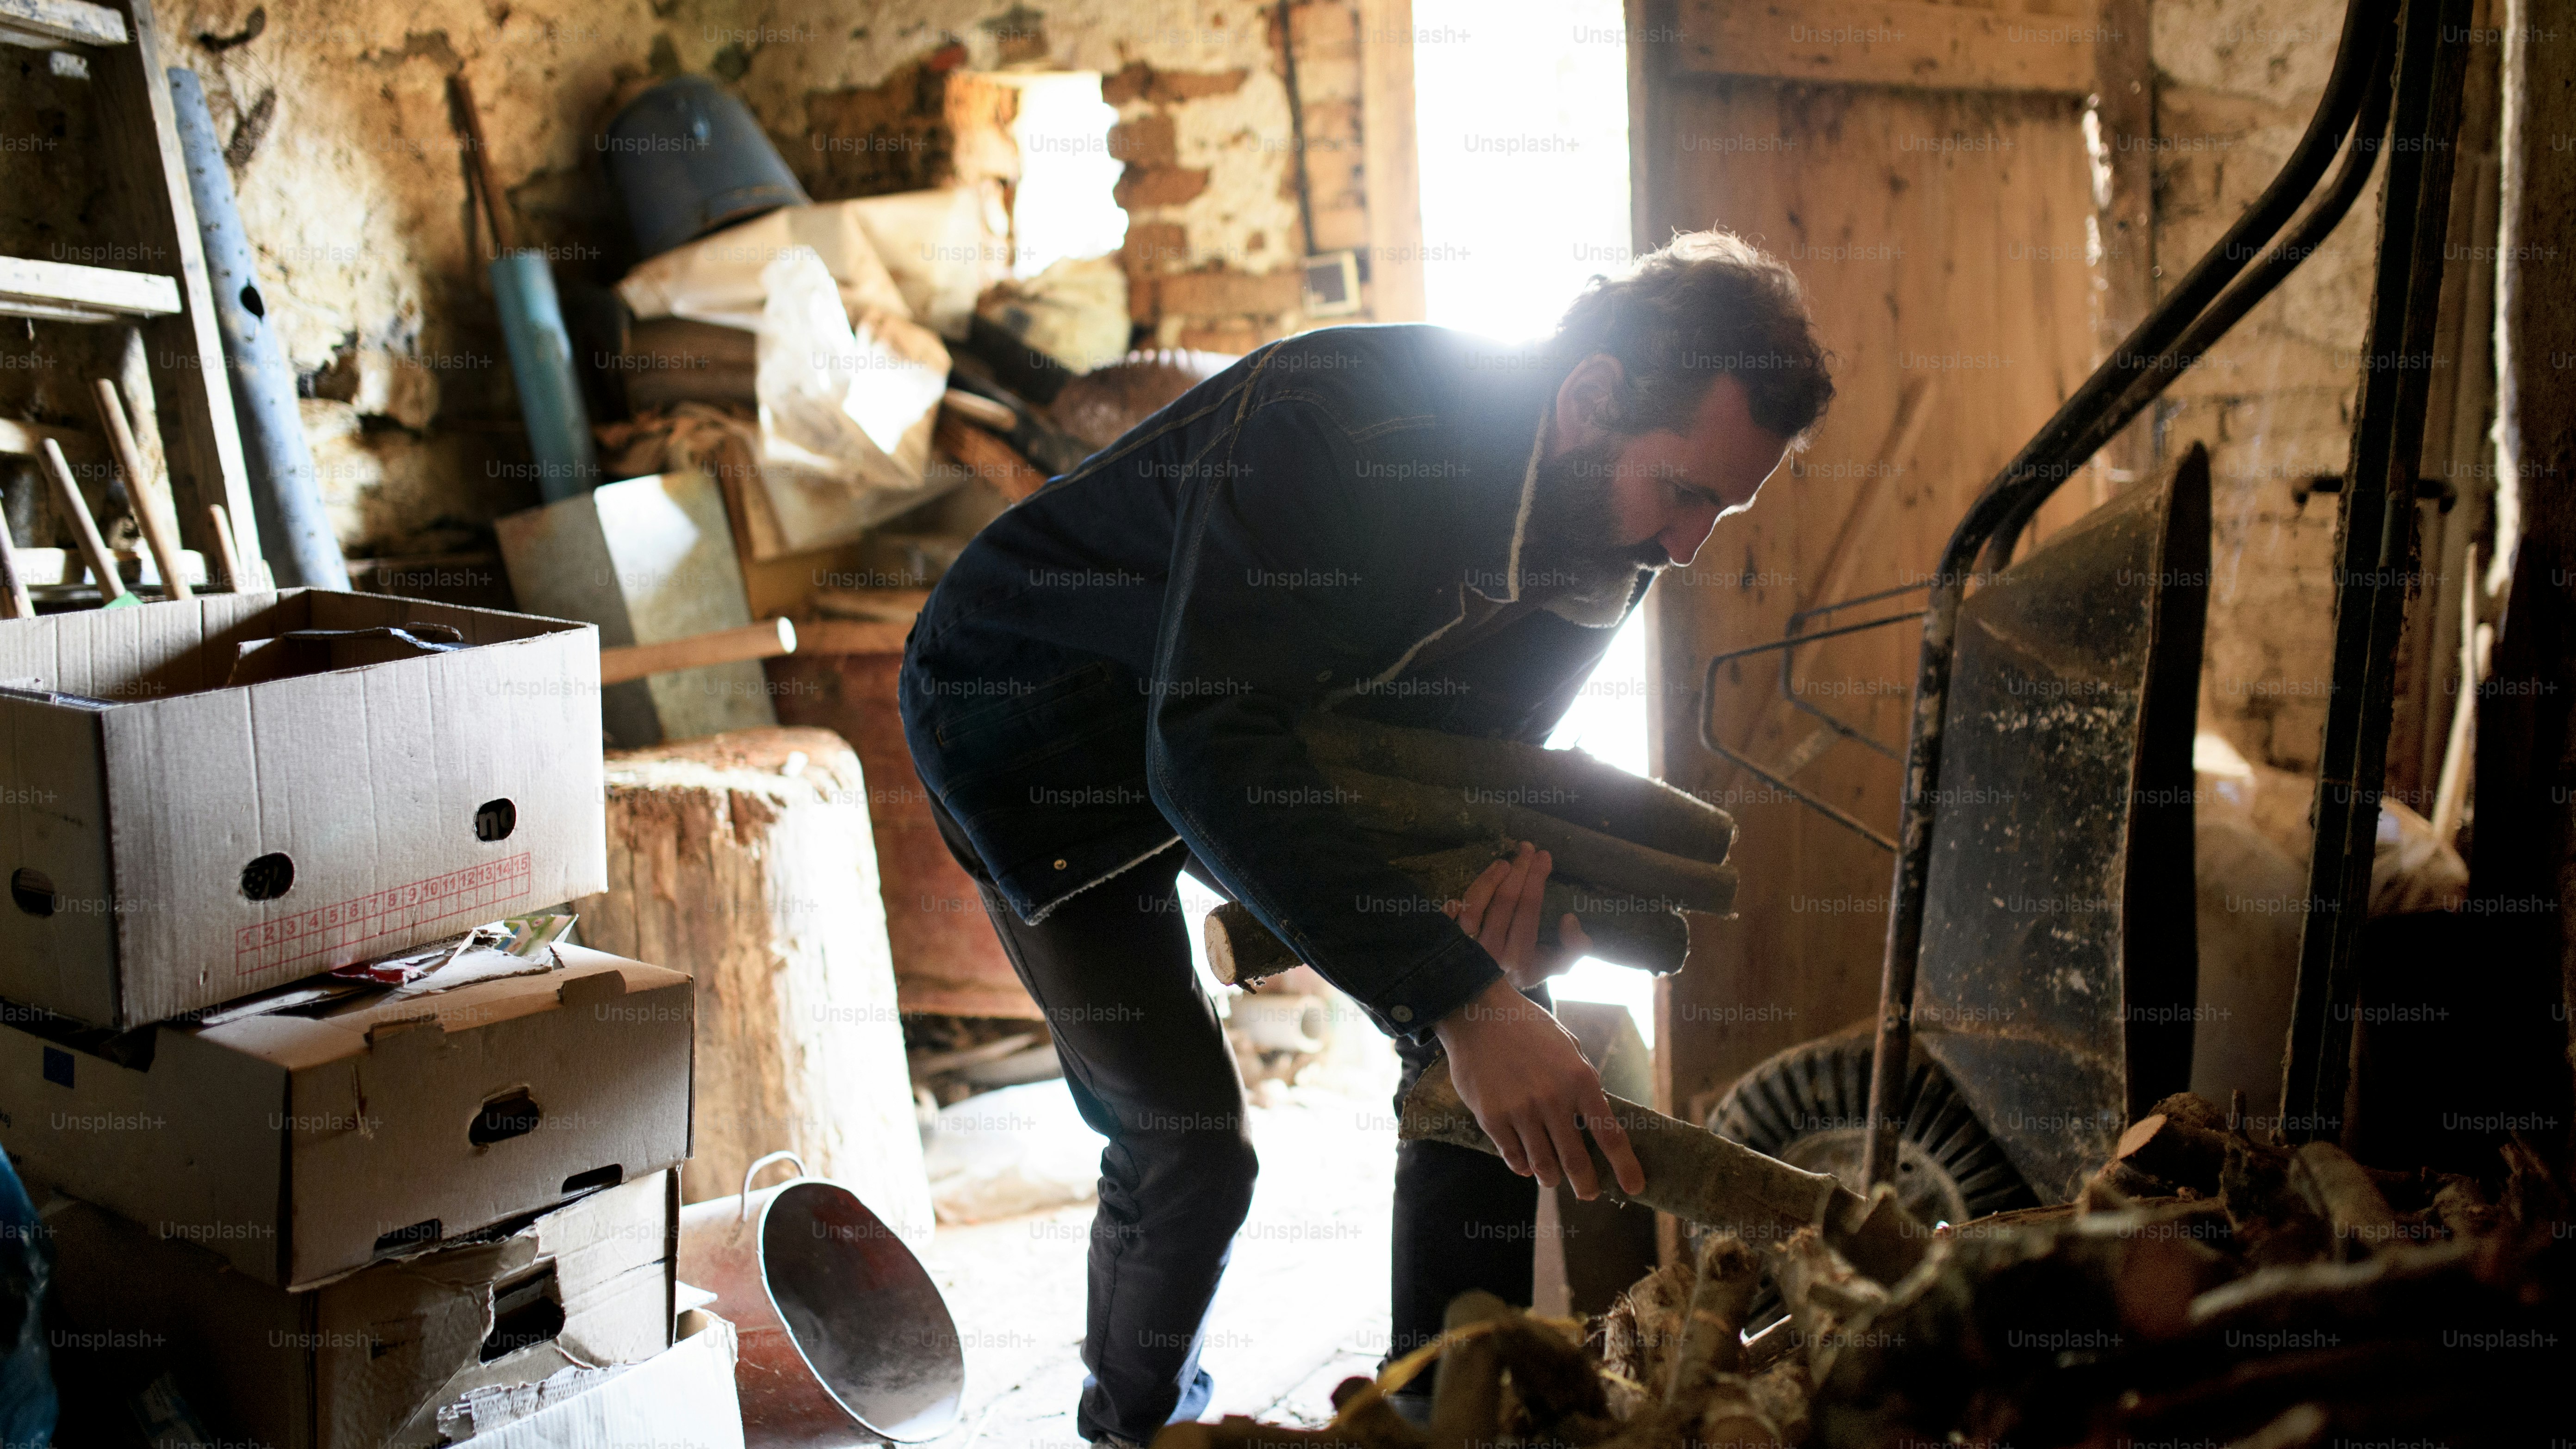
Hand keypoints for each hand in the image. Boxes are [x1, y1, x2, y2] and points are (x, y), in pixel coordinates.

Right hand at [1432, 977, 1644, 1200]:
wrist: (1478, 1014)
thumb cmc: (1528, 1028)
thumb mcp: (1568, 1047)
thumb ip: (1583, 1082)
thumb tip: (1594, 1118)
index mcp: (1580, 1079)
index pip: (1610, 1135)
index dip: (1625, 1167)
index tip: (1635, 1187)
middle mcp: (1553, 1099)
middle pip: (1576, 1161)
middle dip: (1586, 1185)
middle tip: (1589, 1193)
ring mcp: (1521, 1111)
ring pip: (1543, 1165)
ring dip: (1551, 1178)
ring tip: (1553, 1178)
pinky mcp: (1492, 1118)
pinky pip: (1513, 1157)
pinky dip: (1522, 1165)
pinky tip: (1525, 1164)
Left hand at [1443, 841, 1594, 990]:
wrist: (1490, 996)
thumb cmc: (1525, 968)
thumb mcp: (1556, 964)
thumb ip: (1575, 947)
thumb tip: (1569, 918)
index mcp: (1521, 958)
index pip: (1529, 909)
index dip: (1537, 879)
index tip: (1544, 856)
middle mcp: (1492, 955)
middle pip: (1504, 901)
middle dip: (1519, 869)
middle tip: (1526, 848)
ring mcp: (1467, 950)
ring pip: (1476, 905)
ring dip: (1490, 878)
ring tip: (1504, 862)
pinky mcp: (1448, 945)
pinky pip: (1450, 918)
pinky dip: (1457, 903)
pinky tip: (1467, 891)